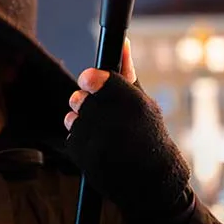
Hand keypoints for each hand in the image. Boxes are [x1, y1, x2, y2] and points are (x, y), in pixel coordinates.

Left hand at [62, 38, 191, 221]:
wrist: (152, 181)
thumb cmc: (150, 136)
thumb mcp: (144, 102)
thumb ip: (127, 71)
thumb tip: (123, 42)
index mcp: (128, 101)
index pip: (92, 78)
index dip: (89, 80)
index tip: (91, 83)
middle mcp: (111, 118)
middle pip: (79, 97)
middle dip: (86, 103)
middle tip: (101, 114)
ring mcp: (95, 138)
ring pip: (73, 117)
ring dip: (83, 121)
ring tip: (104, 133)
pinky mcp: (83, 155)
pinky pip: (72, 136)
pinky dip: (81, 139)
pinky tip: (99, 146)